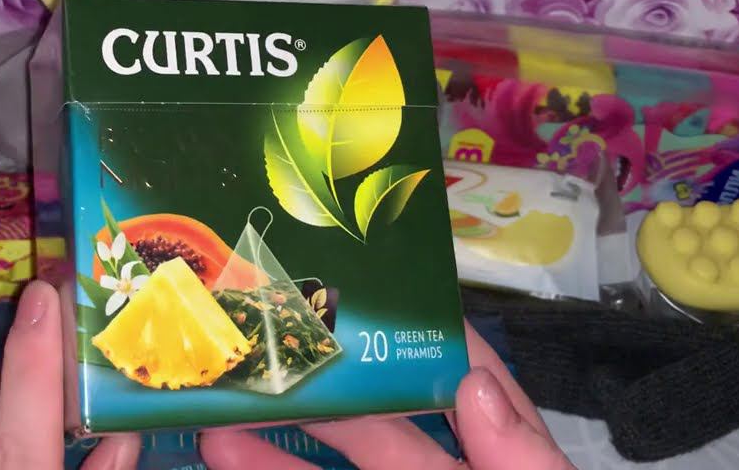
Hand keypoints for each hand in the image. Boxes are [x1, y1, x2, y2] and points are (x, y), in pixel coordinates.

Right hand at [201, 320, 575, 469]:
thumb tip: (475, 384)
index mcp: (508, 462)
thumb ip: (524, 464)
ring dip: (274, 441)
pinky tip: (224, 457)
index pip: (471, 386)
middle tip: (255, 344)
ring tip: (214, 409)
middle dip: (320, 386)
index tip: (361, 286)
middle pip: (382, 428)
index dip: (421, 336)